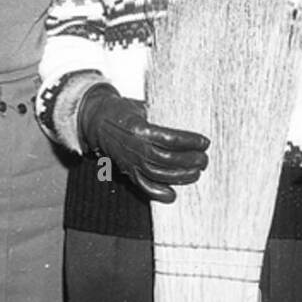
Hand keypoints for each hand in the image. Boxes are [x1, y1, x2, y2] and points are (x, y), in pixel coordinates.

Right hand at [78, 84, 208, 203]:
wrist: (97, 122)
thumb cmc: (123, 112)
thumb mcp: (142, 107)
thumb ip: (162, 114)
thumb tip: (189, 116)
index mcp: (138, 128)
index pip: (168, 138)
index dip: (188, 141)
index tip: (204, 142)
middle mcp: (134, 147)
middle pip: (165, 159)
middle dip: (188, 161)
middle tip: (204, 159)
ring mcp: (130, 161)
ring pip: (157, 174)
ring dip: (179, 176)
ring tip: (196, 173)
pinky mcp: (128, 171)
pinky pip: (143, 185)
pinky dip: (158, 193)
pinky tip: (172, 195)